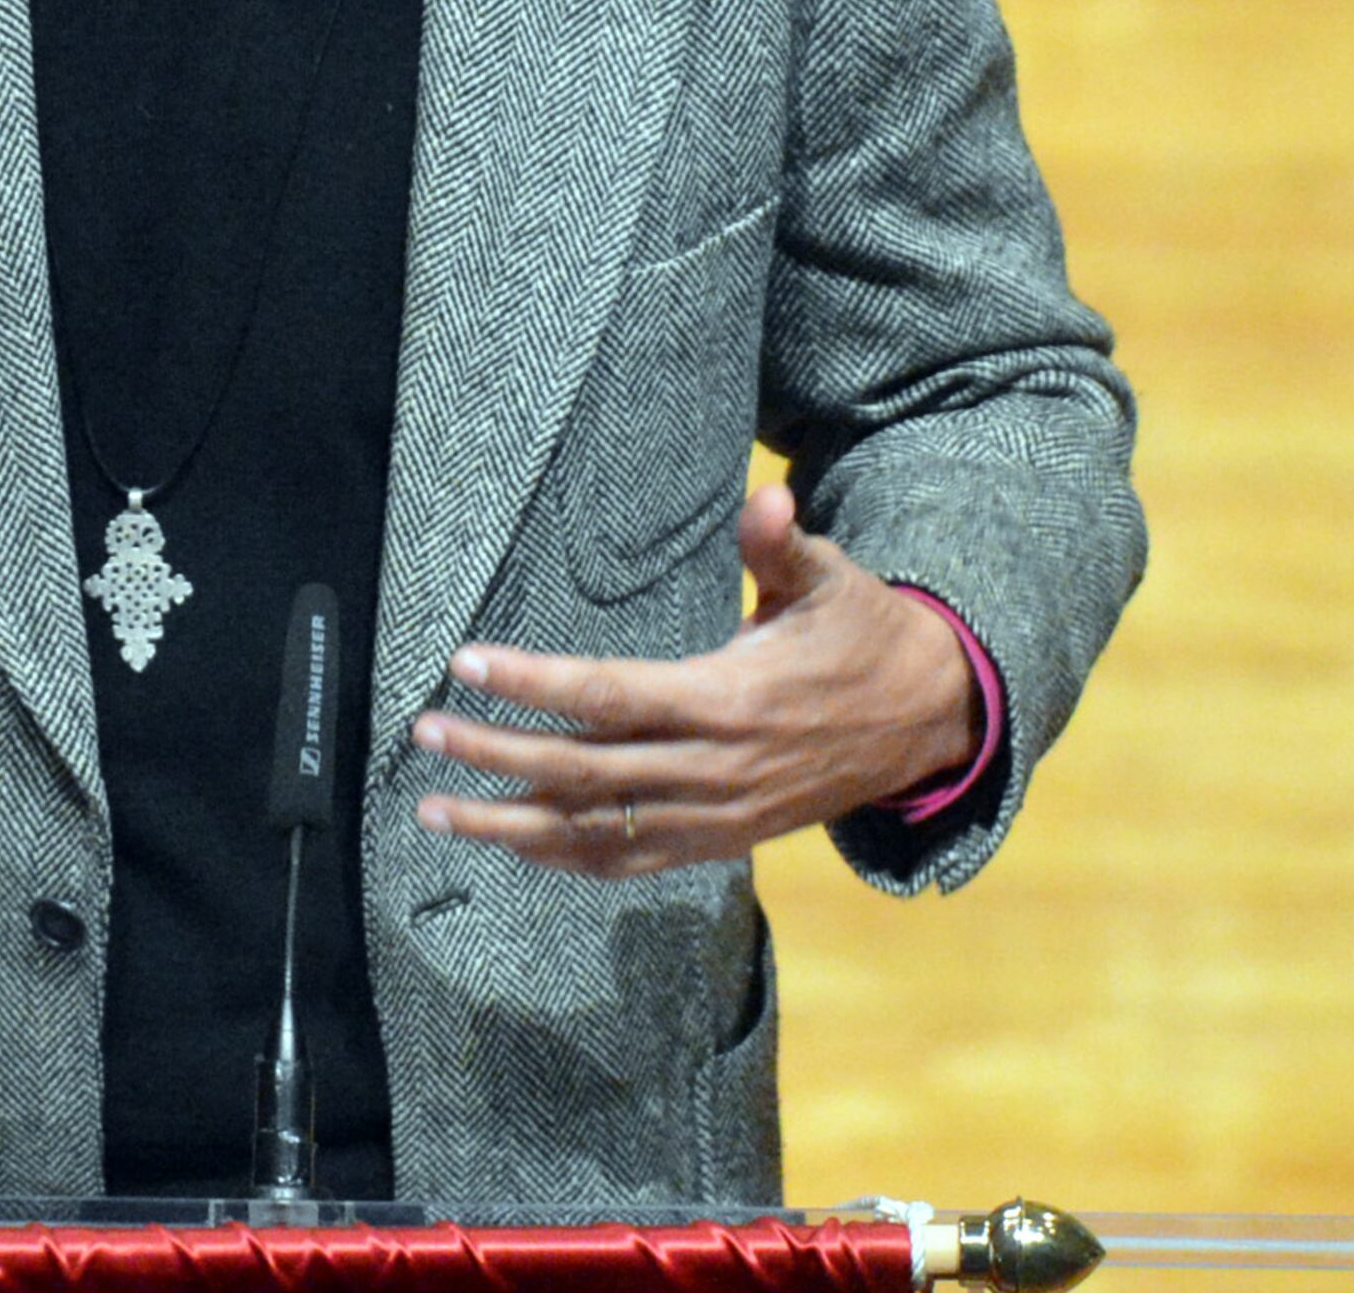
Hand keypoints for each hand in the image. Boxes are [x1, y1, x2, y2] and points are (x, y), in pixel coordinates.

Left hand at [408, 482, 978, 877]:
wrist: (928, 720)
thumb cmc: (864, 634)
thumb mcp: (831, 579)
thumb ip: (781, 544)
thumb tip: (763, 491)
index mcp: (730, 699)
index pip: (608, 695)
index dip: (533, 681)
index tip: (467, 663)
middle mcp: (715, 768)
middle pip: (584, 772)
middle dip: (496, 755)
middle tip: (425, 732)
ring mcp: (718, 816)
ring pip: (596, 832)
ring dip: (511, 824)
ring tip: (436, 810)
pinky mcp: (723, 841)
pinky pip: (631, 863)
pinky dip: (565, 858)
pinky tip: (512, 844)